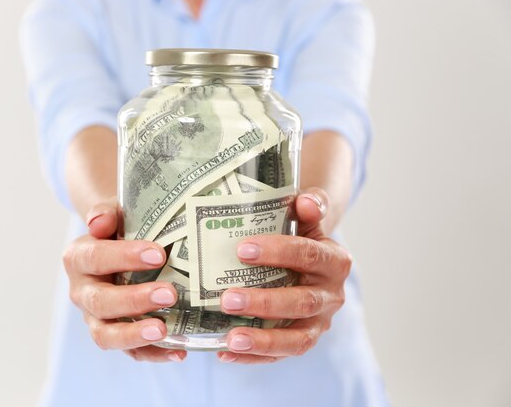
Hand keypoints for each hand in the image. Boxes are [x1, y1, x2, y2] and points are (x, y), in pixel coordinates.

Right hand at [62, 201, 186, 361]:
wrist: (119, 245)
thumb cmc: (121, 230)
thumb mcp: (115, 215)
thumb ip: (107, 213)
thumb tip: (101, 221)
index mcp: (78, 258)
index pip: (95, 258)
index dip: (124, 257)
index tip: (159, 254)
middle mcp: (82, 291)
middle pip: (100, 302)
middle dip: (134, 300)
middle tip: (169, 294)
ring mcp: (95, 318)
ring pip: (106, 335)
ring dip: (135, 335)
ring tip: (164, 330)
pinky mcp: (116, 336)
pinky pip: (130, 352)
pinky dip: (154, 355)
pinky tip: (179, 352)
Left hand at [217, 188, 351, 363]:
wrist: (308, 262)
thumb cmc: (299, 236)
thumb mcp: (305, 219)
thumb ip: (310, 206)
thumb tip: (304, 201)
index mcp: (335, 260)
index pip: (309, 255)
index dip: (278, 252)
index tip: (242, 249)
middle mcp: (332, 295)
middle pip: (302, 301)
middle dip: (265, 302)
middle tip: (228, 298)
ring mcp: (319, 323)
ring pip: (297, 339)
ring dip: (263, 341)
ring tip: (230, 338)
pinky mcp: (302, 341)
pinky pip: (280, 355)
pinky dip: (253, 357)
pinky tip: (224, 352)